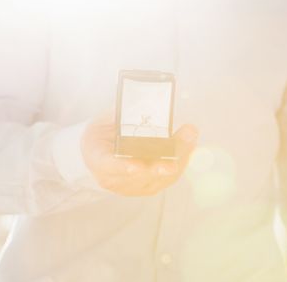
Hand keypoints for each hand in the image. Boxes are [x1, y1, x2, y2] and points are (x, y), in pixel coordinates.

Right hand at [81, 119, 198, 195]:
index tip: (136, 166)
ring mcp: (131, 187)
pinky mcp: (148, 188)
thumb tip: (145, 97)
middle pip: (141, 173)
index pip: (109, 165)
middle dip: (164, 158)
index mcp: (97, 159)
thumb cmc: (103, 133)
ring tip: (190, 134)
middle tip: (181, 143)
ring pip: (159, 177)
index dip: (122, 167)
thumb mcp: (105, 120)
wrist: (100, 151)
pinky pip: (168, 179)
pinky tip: (190, 144)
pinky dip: (180, 161)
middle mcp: (113, 179)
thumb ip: (122, 114)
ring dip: (178, 156)